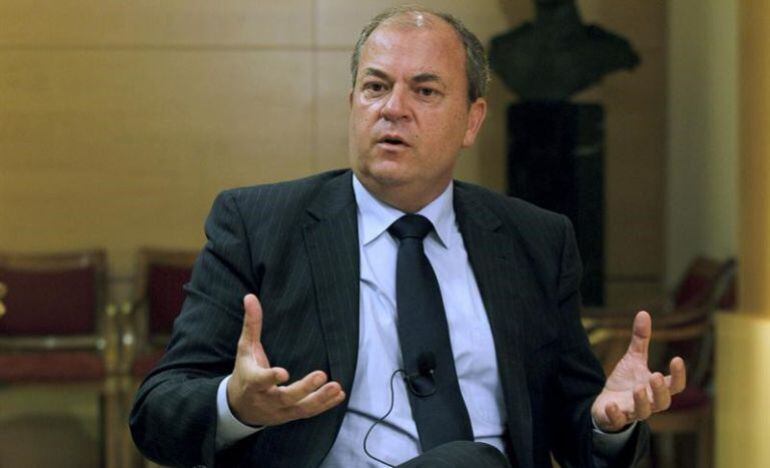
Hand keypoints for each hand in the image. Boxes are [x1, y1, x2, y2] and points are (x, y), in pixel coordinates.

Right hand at [226, 294, 345, 425]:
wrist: (240, 407)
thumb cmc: (245, 372)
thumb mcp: (245, 349)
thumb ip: (251, 325)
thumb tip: (250, 297)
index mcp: (253, 382)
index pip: (261, 380)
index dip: (271, 378)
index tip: (283, 373)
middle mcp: (266, 398)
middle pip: (285, 397)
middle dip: (304, 388)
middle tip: (321, 375)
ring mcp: (280, 410)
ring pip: (301, 408)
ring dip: (320, 399)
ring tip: (337, 387)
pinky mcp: (291, 415)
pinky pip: (309, 412)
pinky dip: (324, 405)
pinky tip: (339, 394)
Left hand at [591, 311, 686, 431]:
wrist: (606, 404)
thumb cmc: (626, 383)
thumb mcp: (633, 359)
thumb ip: (641, 340)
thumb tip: (644, 312)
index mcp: (656, 388)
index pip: (675, 385)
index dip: (679, 374)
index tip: (677, 359)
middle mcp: (648, 402)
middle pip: (663, 402)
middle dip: (661, 390)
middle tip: (656, 375)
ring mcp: (632, 412)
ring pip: (643, 413)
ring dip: (642, 401)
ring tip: (638, 388)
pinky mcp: (615, 419)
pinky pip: (618, 421)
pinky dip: (616, 414)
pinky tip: (612, 405)